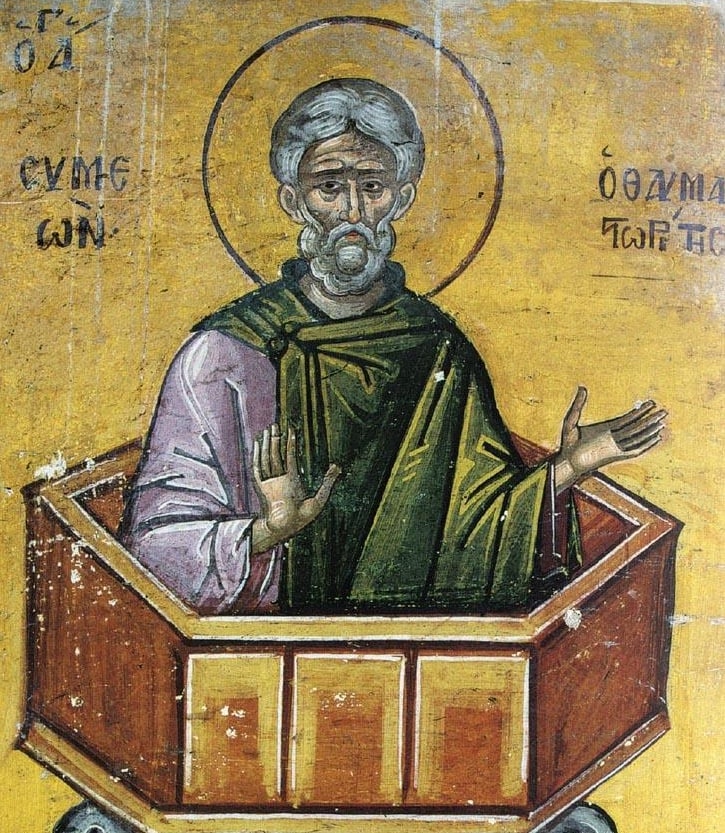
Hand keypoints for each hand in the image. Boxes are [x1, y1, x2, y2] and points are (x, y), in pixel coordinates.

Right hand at [251, 424, 339, 552]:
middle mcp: (280, 479)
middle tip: (274, 425)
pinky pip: (257, 468)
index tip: (291, 430)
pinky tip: (257, 444)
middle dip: (275, 439)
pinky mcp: (261, 486)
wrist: (286, 527)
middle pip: (276, 454)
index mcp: (292, 480)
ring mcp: (270, 482)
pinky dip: (256, 456)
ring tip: (267, 430)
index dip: (291, 442)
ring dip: (266, 444)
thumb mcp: (320, 498)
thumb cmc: (302, 518)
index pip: (291, 456)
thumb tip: (337, 466)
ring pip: (267, 458)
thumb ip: (328, 482)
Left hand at [554, 386, 665, 491]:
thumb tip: (582, 386)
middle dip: (651, 419)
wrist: (567, 462)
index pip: (628, 418)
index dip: (640, 411)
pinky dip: (646, 444)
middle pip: (637, 426)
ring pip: (638, 436)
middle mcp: (614, 437)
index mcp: (607, 428)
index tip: (652, 402)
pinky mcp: (616, 455)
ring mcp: (616, 446)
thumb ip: (578, 404)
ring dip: (651, 430)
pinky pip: (635, 449)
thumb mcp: (571, 420)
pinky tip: (656, 438)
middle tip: (665, 411)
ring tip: (663, 422)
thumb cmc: (568, 443)